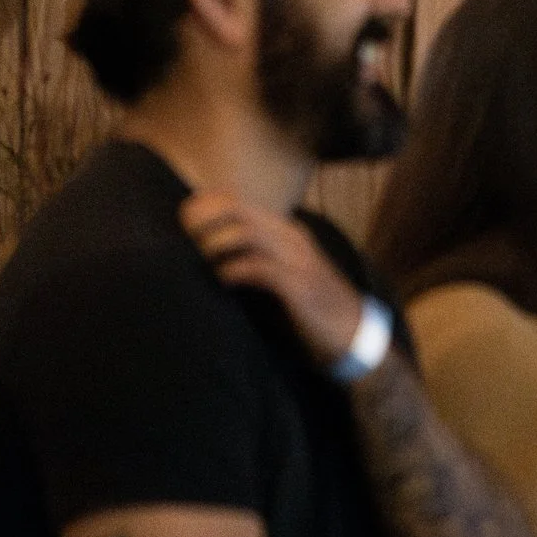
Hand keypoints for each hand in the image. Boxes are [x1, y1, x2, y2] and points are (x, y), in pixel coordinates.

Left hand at [180, 192, 365, 367]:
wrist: (354, 334)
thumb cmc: (310, 308)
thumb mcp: (282, 275)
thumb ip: (254, 260)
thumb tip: (207, 259)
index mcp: (286, 232)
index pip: (239, 202)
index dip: (207, 204)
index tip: (182, 219)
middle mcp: (292, 239)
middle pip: (239, 210)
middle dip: (205, 219)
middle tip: (184, 235)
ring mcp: (298, 261)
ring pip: (248, 233)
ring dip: (216, 242)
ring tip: (200, 257)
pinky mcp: (299, 287)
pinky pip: (261, 268)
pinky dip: (235, 270)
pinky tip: (222, 280)